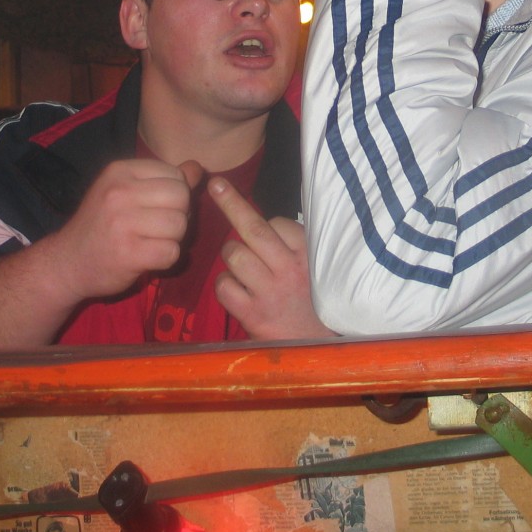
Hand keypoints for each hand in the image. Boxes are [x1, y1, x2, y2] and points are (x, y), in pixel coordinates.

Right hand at [48, 158, 201, 303]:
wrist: (66, 262)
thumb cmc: (101, 224)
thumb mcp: (127, 192)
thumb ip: (163, 180)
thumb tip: (197, 168)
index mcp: (120, 170)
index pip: (175, 174)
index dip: (175, 194)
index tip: (155, 208)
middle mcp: (119, 191)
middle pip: (181, 197)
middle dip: (178, 215)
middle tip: (157, 228)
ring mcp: (122, 222)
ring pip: (180, 225)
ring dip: (173, 239)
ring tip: (150, 242)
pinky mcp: (127, 253)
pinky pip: (172, 252)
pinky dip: (166, 259)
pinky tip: (147, 258)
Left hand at [209, 176, 334, 339]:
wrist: (315, 347)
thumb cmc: (312, 301)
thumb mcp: (315, 267)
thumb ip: (292, 245)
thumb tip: (261, 218)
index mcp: (307, 254)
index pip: (276, 223)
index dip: (264, 224)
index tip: (266, 231)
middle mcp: (289, 269)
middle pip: (253, 228)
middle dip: (230, 202)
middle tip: (215, 184)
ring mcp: (269, 292)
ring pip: (233, 255)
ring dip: (231, 257)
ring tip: (244, 269)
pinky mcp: (252, 314)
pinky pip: (223, 285)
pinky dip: (225, 285)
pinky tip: (238, 291)